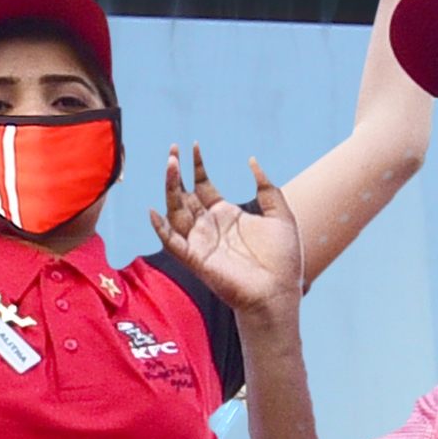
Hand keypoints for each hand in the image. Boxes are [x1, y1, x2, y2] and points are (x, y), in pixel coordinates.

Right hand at [159, 146, 302, 319]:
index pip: (203, 186)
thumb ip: (268, 188)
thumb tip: (252, 161)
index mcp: (227, 216)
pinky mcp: (196, 259)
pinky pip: (172, 243)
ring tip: (170, 164)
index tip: (194, 146)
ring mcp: (200, 242)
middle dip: (176, 172)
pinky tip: (154, 211)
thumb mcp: (281, 214)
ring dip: (170, 189)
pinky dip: (161, 229)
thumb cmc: (283, 260)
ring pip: (175, 212)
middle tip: (172, 149)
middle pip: (184, 195)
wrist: (278, 292)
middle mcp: (209, 227)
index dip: (197, 167)